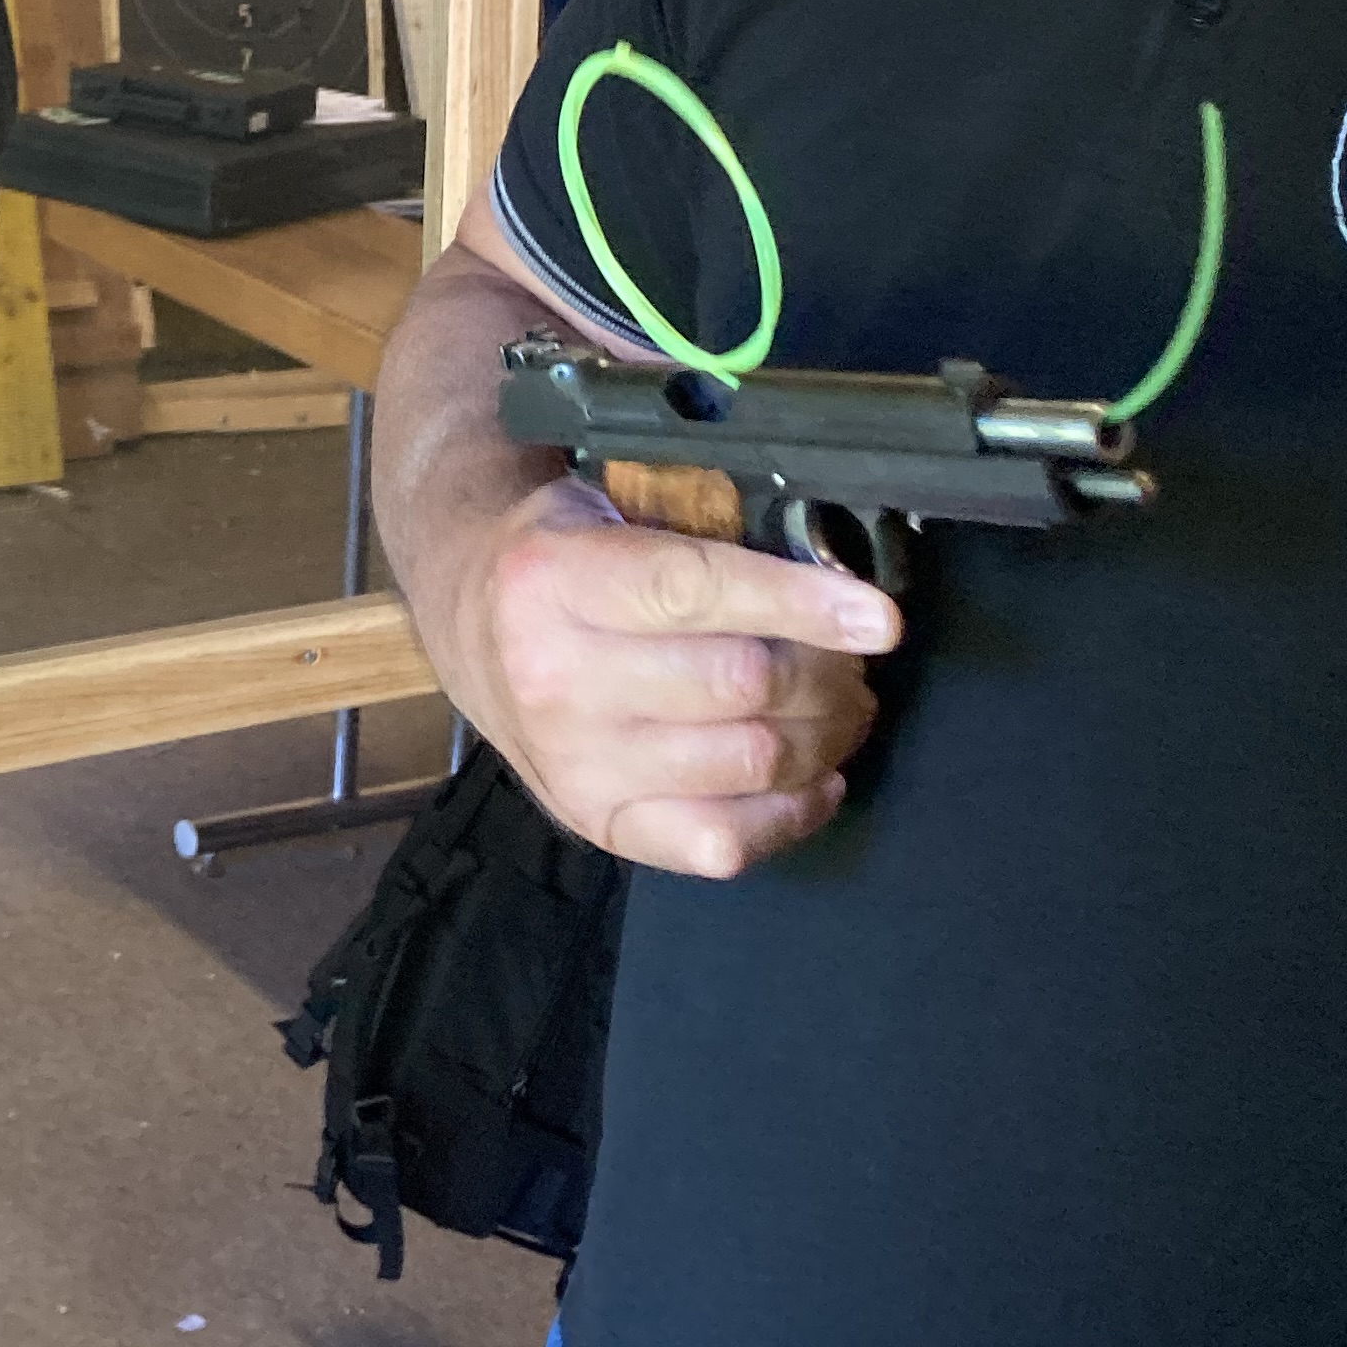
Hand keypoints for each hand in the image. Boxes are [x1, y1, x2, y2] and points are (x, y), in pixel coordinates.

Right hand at [437, 475, 895, 877]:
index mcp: (553, 576)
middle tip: (856, 659)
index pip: (695, 590)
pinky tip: (814, 776)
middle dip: (827, 673)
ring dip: (823, 737)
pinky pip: (719, 844)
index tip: (878, 617)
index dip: (799, 604)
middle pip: (739, 685)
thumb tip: (820, 524)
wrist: (468, 622)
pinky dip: (789, 814)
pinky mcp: (594, 821)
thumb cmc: (561, 554)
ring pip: (746, 763)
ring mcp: (573, 760)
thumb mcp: (602, 501)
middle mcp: (553, 676)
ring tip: (841, 707)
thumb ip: (694, 506)